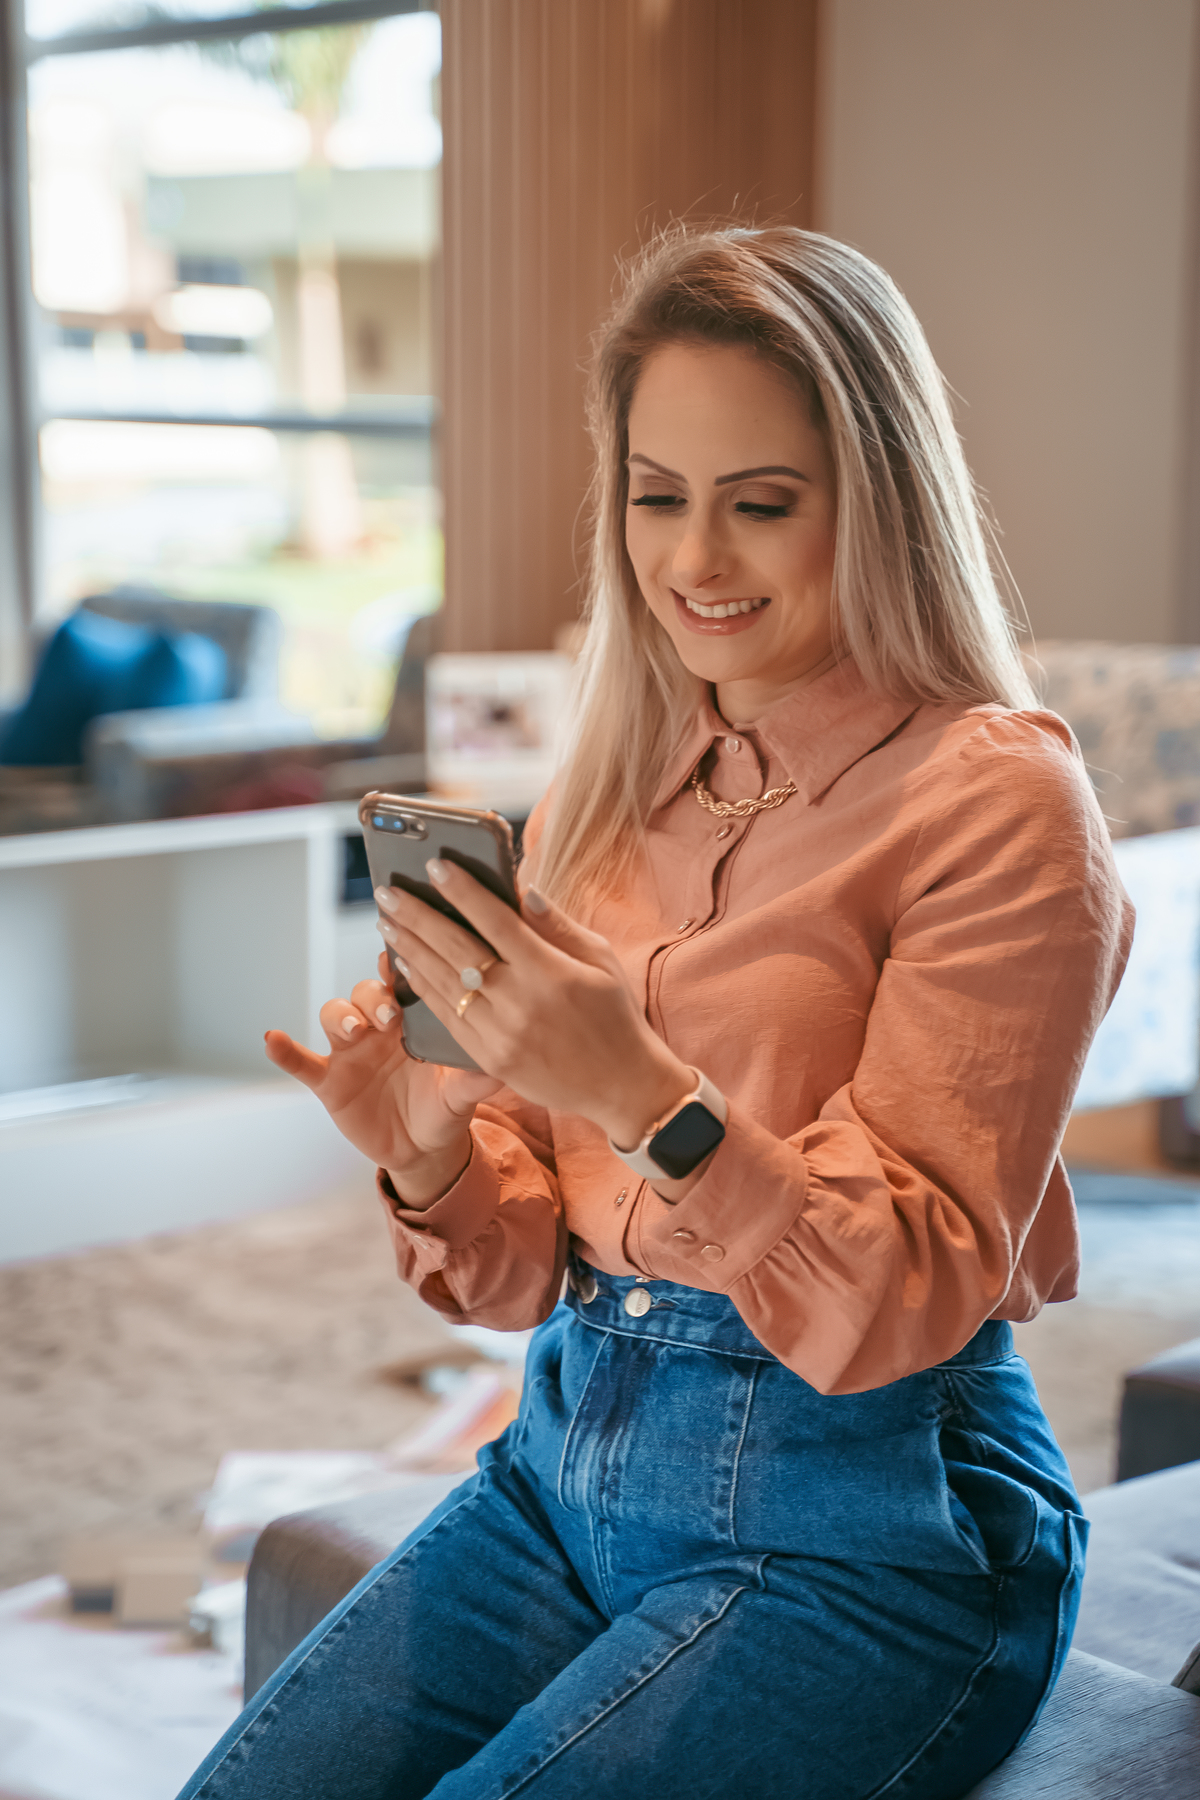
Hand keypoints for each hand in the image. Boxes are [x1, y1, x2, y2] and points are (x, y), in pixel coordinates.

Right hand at [264, 972, 501, 1206]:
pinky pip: (301, 1062)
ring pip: (334, 1015)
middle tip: (389, 1016)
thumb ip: (476, 1078)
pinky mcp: (329, 1081)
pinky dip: (285, 1051)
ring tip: (354, 1029)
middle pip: (364, 992)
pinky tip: (272, 1039)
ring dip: (340, 1016)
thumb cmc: (445, 1107)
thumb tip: (503, 1066)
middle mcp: (378, 1027)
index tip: (400, 957)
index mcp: (412, 1020)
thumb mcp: (462, 1093)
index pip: (401, 981)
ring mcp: (350, 1052)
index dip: (397, 965)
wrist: (423, 1149)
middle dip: (372, 997)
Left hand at [374, 860, 694, 1149]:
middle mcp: (520, 1002)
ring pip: (443, 983)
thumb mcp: (600, 960)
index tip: (435, 866)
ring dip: (409, 949)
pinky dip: (423, 987)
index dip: (462, 891)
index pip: (495, 921)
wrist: (622, 1085)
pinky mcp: (490, 1058)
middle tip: (388, 892)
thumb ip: (557, 925)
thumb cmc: (615, 1015)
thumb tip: (522, 890)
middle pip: (457, 949)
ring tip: (386, 922)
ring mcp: (501, 1034)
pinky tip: (406, 964)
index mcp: (550, 972)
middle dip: (417, 916)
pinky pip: (446, 1017)